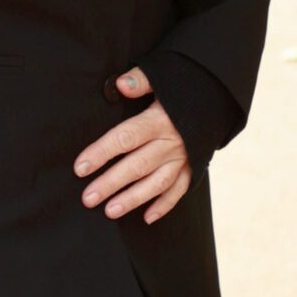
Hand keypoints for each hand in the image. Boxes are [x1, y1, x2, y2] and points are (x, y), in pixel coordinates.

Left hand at [75, 67, 191, 226]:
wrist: (216, 98)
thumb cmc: (180, 89)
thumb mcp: (163, 77)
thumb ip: (140, 81)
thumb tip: (121, 84)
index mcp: (159, 120)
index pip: (126, 138)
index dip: (101, 153)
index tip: (80, 167)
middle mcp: (171, 142)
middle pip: (137, 166)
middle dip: (111, 183)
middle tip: (88, 198)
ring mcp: (183, 157)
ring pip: (156, 183)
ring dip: (134, 199)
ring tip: (110, 212)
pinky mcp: (193, 168)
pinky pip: (179, 190)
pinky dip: (164, 205)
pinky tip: (147, 218)